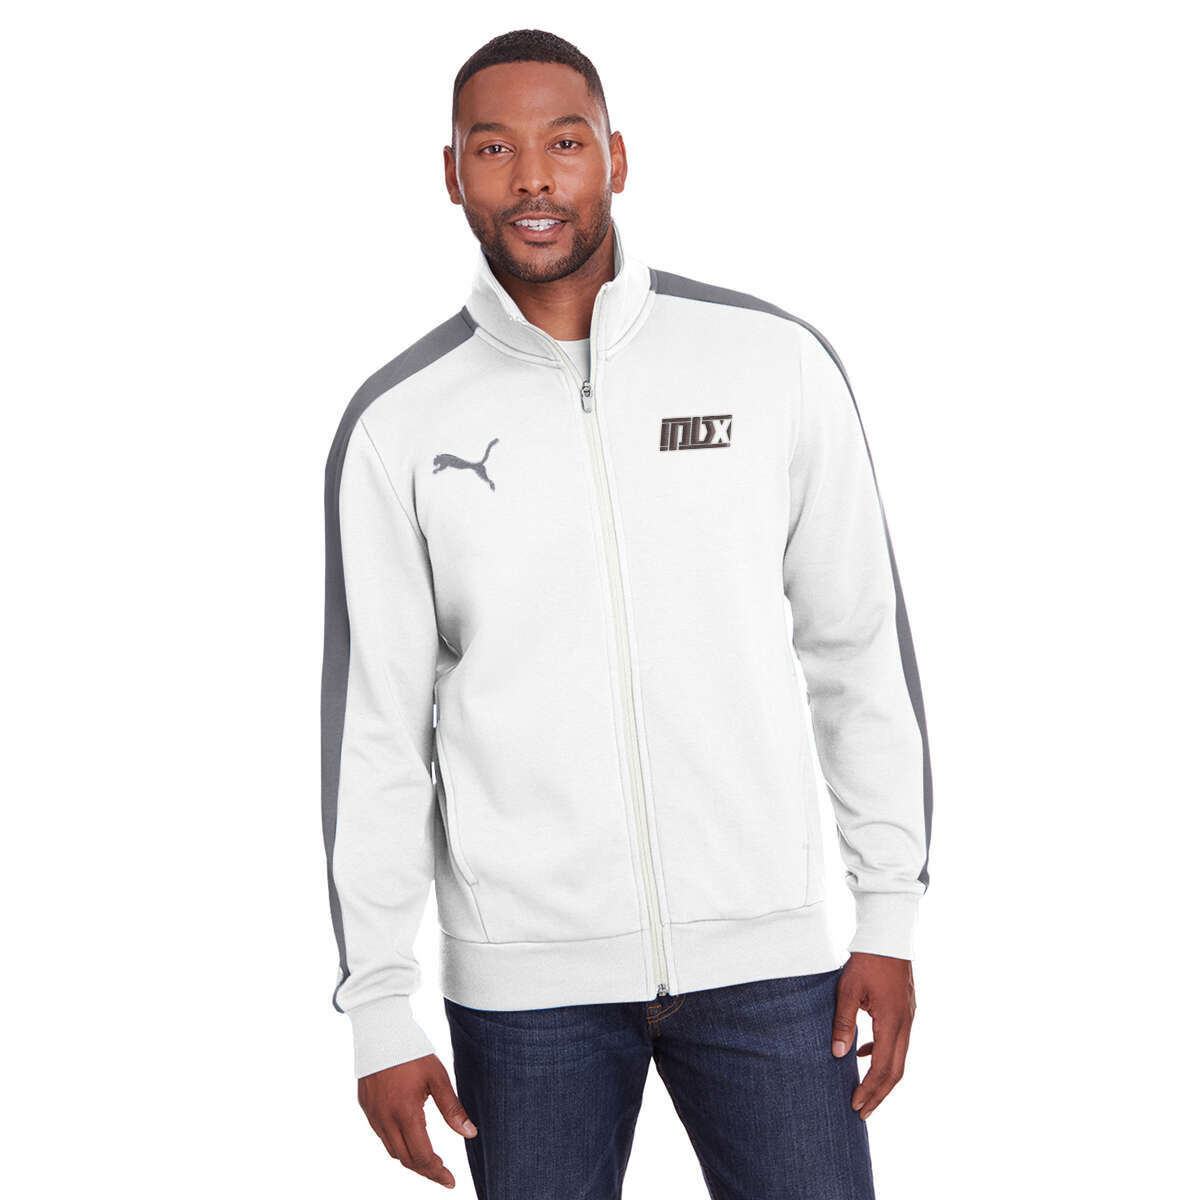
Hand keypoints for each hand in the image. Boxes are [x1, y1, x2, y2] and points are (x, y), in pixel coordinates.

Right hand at [358, 1053, 477, 1187]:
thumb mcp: (437, 1077)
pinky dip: (397, 1144)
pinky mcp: (366, 1107)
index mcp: (405, 1113)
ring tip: (429, 1160)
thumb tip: (470, 1134)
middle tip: (442, 1173)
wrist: (379, 1028)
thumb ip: (452, 1109)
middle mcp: (385, 1120)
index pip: (422, 1157)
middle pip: (406, 1160)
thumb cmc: (412, 1050)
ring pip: (392, 1150)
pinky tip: (410, 1137)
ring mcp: (373, 1115)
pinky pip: (382, 1136)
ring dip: (411, 1159)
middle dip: (425, 1170)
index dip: (437, 1172)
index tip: (450, 1180)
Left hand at [831, 951, 915, 1119]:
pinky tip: (863, 1052)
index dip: (870, 1090)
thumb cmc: (866, 960)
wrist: (888, 935)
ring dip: (882, 1076)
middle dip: (879, 1094)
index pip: (883, 1068)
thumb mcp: (848, 990)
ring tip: (863, 1091)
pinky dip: (882, 1054)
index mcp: (893, 1022)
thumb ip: (843, 1022)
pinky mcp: (905, 1010)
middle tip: (862, 1112)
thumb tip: (837, 1054)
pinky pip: (897, 1042)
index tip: (855, 1106)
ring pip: (899, 1058)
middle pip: (896, 1070)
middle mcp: (906, 1024)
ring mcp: (908, 1017)